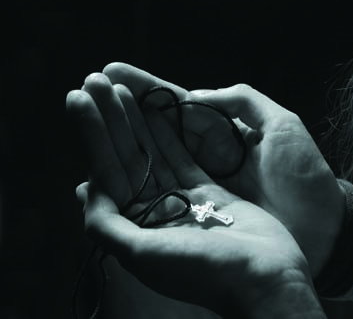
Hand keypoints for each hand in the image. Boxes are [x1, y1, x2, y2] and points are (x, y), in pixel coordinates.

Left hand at [67, 73, 325, 318]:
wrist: (266, 279)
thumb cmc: (207, 272)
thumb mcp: (146, 256)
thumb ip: (107, 226)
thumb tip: (85, 190)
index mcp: (135, 230)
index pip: (107, 172)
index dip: (92, 134)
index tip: (80, 97)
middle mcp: (155, 215)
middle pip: (126, 158)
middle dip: (110, 119)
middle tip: (96, 79)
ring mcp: (183, 203)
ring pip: (153, 154)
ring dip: (136, 120)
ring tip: (120, 88)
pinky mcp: (211, 195)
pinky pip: (184, 158)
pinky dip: (170, 134)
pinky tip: (156, 110)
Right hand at [102, 62, 345, 277]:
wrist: (322, 228)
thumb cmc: (305, 176)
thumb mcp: (283, 126)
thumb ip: (243, 102)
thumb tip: (197, 94)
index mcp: (226, 130)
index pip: (179, 103)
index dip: (147, 89)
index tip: (115, 73)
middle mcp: (208, 153)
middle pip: (158, 126)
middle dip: (125, 107)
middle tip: (89, 89)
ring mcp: (201, 182)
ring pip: (154, 155)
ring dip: (123, 138)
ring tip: (90, 118)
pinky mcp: (199, 210)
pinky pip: (161, 189)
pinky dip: (136, 178)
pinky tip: (108, 168)